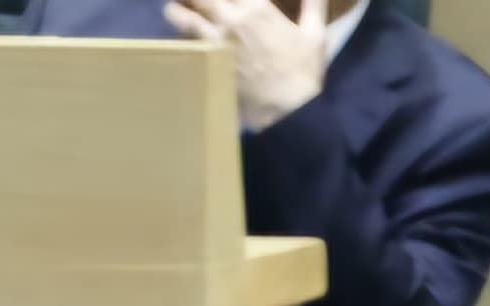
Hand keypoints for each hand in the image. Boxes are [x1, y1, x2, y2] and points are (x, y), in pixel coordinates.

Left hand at [161, 0, 330, 134]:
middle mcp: (232, 20)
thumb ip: (313, 4)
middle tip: (191, 0)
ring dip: (177, 10)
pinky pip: (186, 45)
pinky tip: (180, 36)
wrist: (286, 110)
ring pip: (184, 18)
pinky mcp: (208, 65)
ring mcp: (216, 43)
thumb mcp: (315, 33)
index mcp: (258, 8)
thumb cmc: (303, 71)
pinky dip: (179, 37)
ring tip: (174, 8)